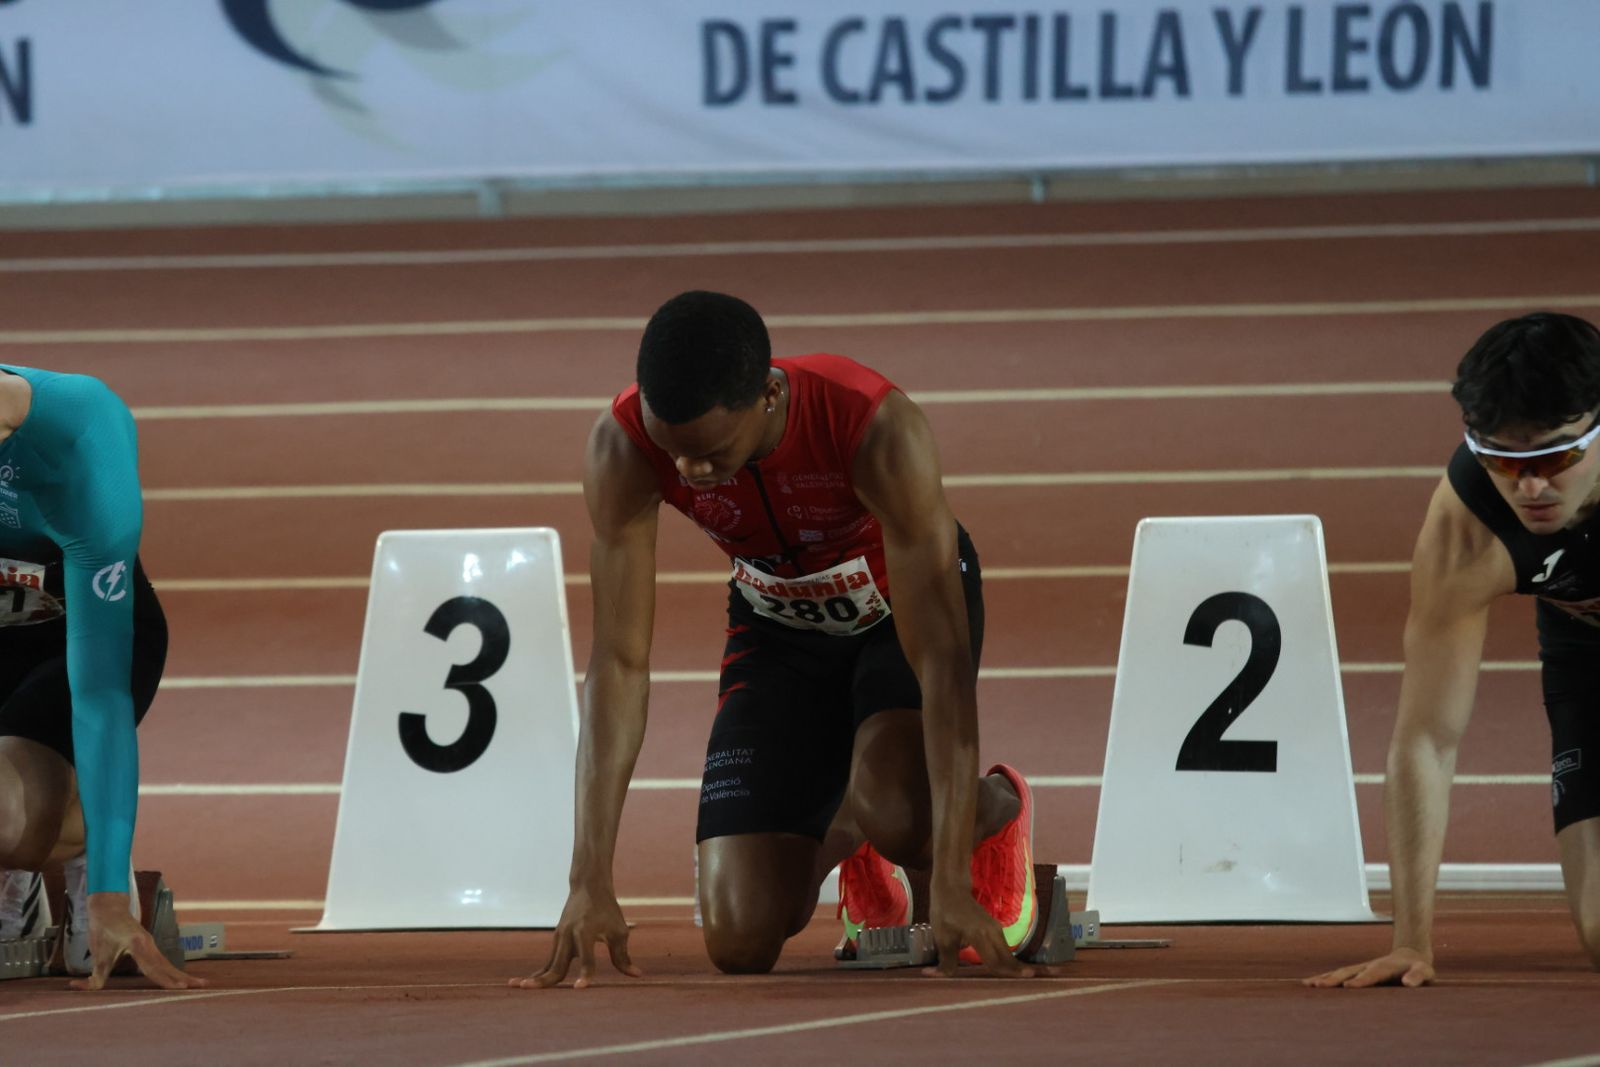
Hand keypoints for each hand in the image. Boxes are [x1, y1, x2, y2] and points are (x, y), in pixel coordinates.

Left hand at [70, 893, 209, 990]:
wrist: (109, 907)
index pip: (154, 967)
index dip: (167, 979)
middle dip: (184, 977)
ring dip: (181, 974)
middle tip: (203, 984)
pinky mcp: (149, 946)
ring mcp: (151, 944)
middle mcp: (149, 944)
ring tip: (197, 984)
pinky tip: (178, 977)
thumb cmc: (102, 928)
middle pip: (168, 965)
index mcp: (138, 944)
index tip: (181, 988)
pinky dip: (171, 971)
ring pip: (167, 963)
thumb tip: (82, 988)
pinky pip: (162, 961)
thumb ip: (94, 973)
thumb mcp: (97, 951)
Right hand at [510, 883, 643, 989]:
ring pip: (548, 964)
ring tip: (518, 987)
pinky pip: (548, 962)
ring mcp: (560, 938)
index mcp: (586, 931)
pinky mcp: (557, 941)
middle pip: (558, 963)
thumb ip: (623, 956)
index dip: (585, 973)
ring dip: (535, 977)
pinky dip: (538, 973)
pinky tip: (523, 984)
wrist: (588, 887)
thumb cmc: (607, 910)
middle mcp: (569, 935)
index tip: (581, 988)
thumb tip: (638, 975)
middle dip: (546, 979)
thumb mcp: (619, 931)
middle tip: (530, 989)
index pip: (587, 957)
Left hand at [924, 883, 1033, 978]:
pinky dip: (1006, 959)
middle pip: (1007, 958)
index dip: (1005, 975)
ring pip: (1006, 953)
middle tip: (1028, 986)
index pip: (995, 962)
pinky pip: (1003, 948)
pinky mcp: (995, 928)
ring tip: (1020, 981)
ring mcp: (996, 929)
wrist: (952, 888)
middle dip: (1015, 973)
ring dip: (1011, 967)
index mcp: (980, 935)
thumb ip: (946, 960)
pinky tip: (1006, 969)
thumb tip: (939, 977)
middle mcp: (993, 932)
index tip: (1020, 985)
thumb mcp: (942, 937)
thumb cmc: (945, 912)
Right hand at [1304, 948, 1434, 988]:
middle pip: (1348, 972)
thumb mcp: (1425, 972)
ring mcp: (1361, 967)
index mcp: (1384, 967)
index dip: (1360, 981)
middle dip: (1333, 979)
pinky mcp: (1356, 971)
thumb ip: (1418, 976)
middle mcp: (1368, 966)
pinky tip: (1312, 983)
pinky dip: (1325, 978)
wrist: (1410, 955)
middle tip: (1318, 986)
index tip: (1347, 987)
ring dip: (1324, 978)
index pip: (1371, 975)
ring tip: (1308, 984)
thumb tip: (1407, 984)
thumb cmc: (1418, 967)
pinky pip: (1339, 974)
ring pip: (1340, 972)